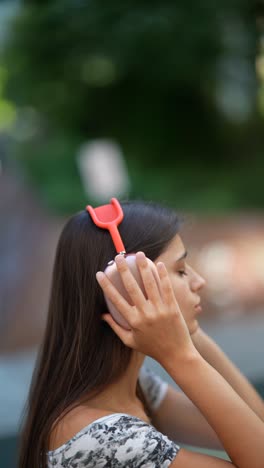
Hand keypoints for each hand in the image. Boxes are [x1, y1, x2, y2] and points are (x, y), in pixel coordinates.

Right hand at [96, 251, 197, 366]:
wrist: (176, 355)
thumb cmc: (152, 348)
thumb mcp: (130, 341)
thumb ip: (115, 327)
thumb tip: (102, 315)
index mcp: (133, 321)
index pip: (116, 300)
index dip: (106, 285)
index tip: (100, 273)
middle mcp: (145, 314)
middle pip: (132, 287)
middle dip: (123, 270)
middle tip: (118, 257)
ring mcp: (160, 310)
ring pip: (150, 284)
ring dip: (143, 267)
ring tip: (139, 254)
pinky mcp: (173, 308)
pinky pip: (167, 288)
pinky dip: (162, 275)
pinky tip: (158, 264)